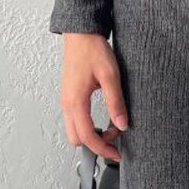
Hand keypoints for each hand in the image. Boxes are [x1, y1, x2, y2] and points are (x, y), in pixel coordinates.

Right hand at [60, 33, 128, 162]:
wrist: (81, 33)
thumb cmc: (93, 50)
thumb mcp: (110, 76)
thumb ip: (116, 102)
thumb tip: (122, 124)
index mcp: (76, 101)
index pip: (87, 136)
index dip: (103, 149)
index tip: (117, 154)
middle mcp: (67, 104)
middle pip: (77, 139)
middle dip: (96, 144)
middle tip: (116, 138)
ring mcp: (67, 101)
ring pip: (75, 130)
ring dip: (93, 134)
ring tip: (113, 126)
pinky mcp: (70, 97)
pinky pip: (76, 120)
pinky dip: (89, 125)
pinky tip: (104, 118)